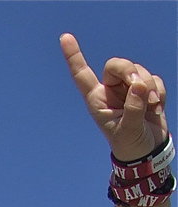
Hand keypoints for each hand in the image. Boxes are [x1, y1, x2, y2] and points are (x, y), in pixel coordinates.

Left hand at [60, 33, 167, 162]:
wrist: (147, 152)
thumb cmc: (130, 145)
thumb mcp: (128, 131)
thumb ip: (134, 108)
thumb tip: (140, 84)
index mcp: (98, 100)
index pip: (82, 75)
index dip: (74, 56)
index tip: (65, 37)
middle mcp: (110, 91)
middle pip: (116, 64)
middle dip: (130, 71)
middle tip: (141, 87)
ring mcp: (128, 89)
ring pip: (137, 71)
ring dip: (149, 86)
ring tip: (151, 107)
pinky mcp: (145, 90)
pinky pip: (153, 79)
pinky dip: (158, 91)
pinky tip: (156, 107)